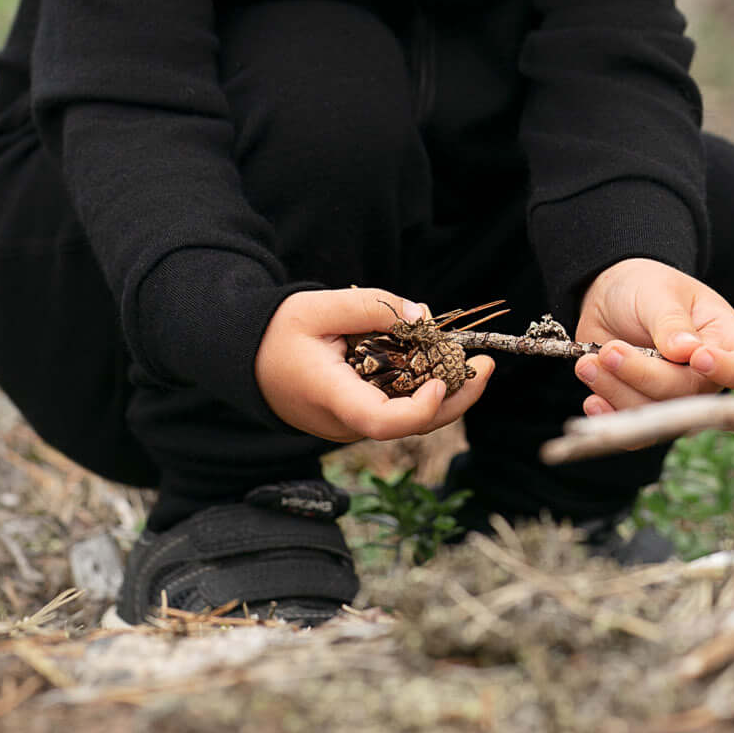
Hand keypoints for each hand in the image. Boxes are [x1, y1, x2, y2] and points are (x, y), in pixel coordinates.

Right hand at [255, 287, 494, 443]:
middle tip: (488, 365)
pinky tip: (440, 364)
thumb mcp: (318, 306)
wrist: (245, 359)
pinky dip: (422, 390)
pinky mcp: (355, 419)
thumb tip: (425, 316)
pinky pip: (396, 410)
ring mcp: (350, 426)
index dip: (419, 409)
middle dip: (456, 399)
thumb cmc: (278, 331)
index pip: (381, 421)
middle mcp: (344, 422)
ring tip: (474, 362)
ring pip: (407, 420)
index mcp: (331, 396)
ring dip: (444, 393)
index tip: (443, 381)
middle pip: (409, 426)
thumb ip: (374, 308)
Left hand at [573, 258, 733, 414]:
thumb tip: (686, 352)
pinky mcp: (646, 409)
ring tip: (588, 364)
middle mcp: (708, 375)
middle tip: (610, 351)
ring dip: (618, 393)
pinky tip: (592, 400)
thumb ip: (671, 322)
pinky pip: (636, 432)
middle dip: (645, 375)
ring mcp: (677, 396)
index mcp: (727, 339)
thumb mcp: (658, 292)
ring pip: (658, 416)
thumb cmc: (645, 287)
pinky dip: (611, 418)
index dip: (729, 371)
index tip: (697, 357)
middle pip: (690, 394)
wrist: (610, 298)